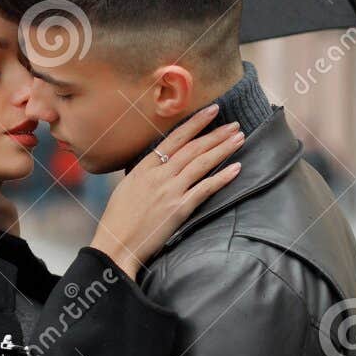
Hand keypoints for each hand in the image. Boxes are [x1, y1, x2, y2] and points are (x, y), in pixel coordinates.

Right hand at [89, 105, 244, 277]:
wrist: (116, 244)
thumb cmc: (118, 219)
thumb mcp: (127, 187)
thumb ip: (145, 173)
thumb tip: (160, 163)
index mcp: (144, 167)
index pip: (175, 138)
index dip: (195, 123)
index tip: (212, 110)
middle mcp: (158, 175)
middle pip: (193, 148)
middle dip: (216, 134)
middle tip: (234, 124)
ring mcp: (170, 191)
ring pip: (201, 163)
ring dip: (223, 149)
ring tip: (239, 138)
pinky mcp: (179, 209)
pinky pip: (205, 189)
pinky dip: (222, 177)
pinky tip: (236, 168)